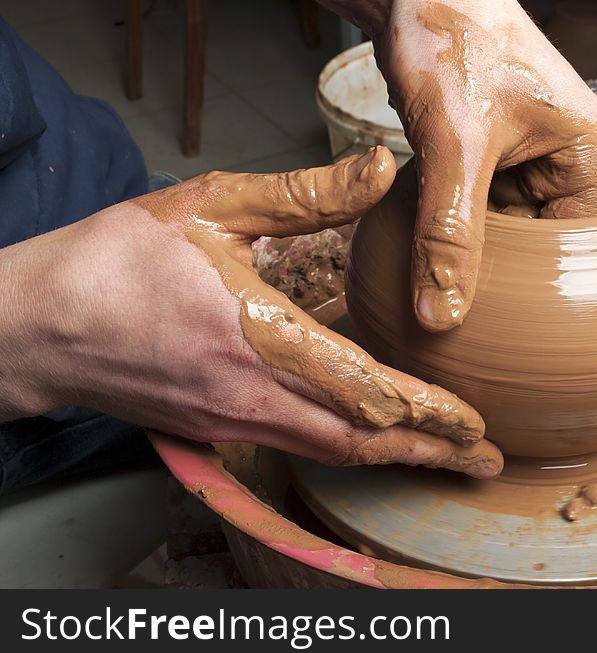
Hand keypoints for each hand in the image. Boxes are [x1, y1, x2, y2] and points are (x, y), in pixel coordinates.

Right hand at [1, 147, 501, 477]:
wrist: (40, 323)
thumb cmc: (118, 261)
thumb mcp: (212, 205)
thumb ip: (304, 195)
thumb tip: (380, 171)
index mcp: (259, 338)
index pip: (365, 389)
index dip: (427, 411)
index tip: (473, 422)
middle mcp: (253, 395)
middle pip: (360, 441)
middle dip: (427, 453)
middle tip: (479, 463)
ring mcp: (233, 420)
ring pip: (332, 452)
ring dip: (393, 457)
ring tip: (441, 458)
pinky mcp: (216, 427)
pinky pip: (298, 446)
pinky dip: (348, 449)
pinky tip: (369, 438)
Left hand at [373, 0, 596, 330]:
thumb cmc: (451, 39)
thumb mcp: (453, 147)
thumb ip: (448, 234)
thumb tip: (442, 314)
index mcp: (586, 152)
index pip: (574, 246)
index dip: (535, 285)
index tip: (495, 320)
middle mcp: (564, 155)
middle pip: (538, 240)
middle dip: (497, 265)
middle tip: (458, 303)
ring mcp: (525, 152)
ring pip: (502, 225)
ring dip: (469, 242)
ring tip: (438, 267)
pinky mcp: (489, 148)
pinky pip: (477, 203)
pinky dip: (451, 218)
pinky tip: (428, 232)